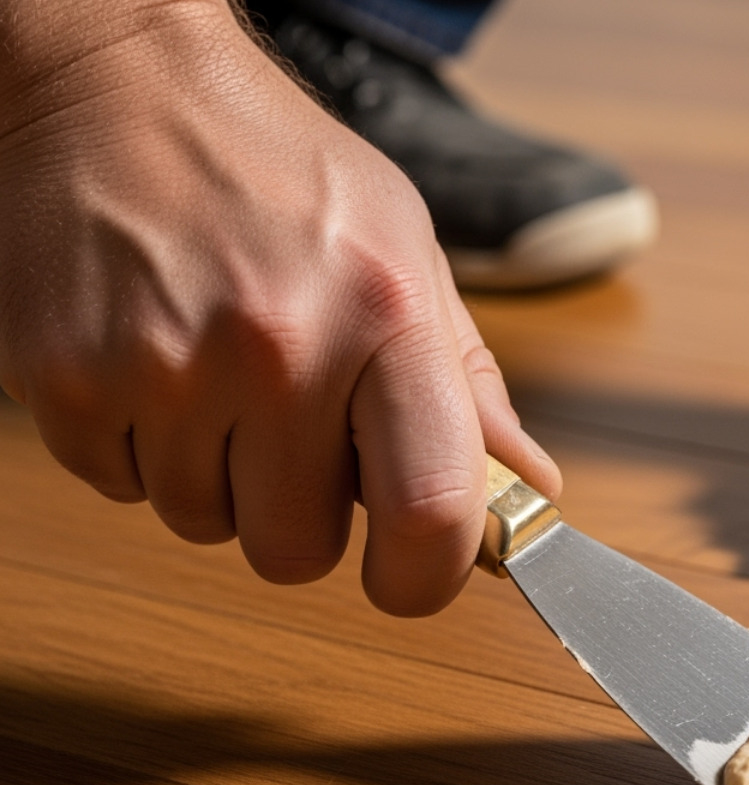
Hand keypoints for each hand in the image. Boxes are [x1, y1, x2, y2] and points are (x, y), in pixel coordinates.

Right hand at [0, 1, 557, 614]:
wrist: (122, 87)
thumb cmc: (280, 169)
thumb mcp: (407, 253)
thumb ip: (468, 385)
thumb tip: (528, 486)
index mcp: (382, 316)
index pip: (430, 512)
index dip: (426, 577)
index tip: (412, 574)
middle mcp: (275, 348)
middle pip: (296, 551)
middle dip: (302, 514)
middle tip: (295, 430)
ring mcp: (160, 369)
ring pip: (205, 524)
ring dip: (219, 476)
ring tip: (220, 371)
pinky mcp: (65, 383)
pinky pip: (122, 491)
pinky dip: (143, 449)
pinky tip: (157, 361)